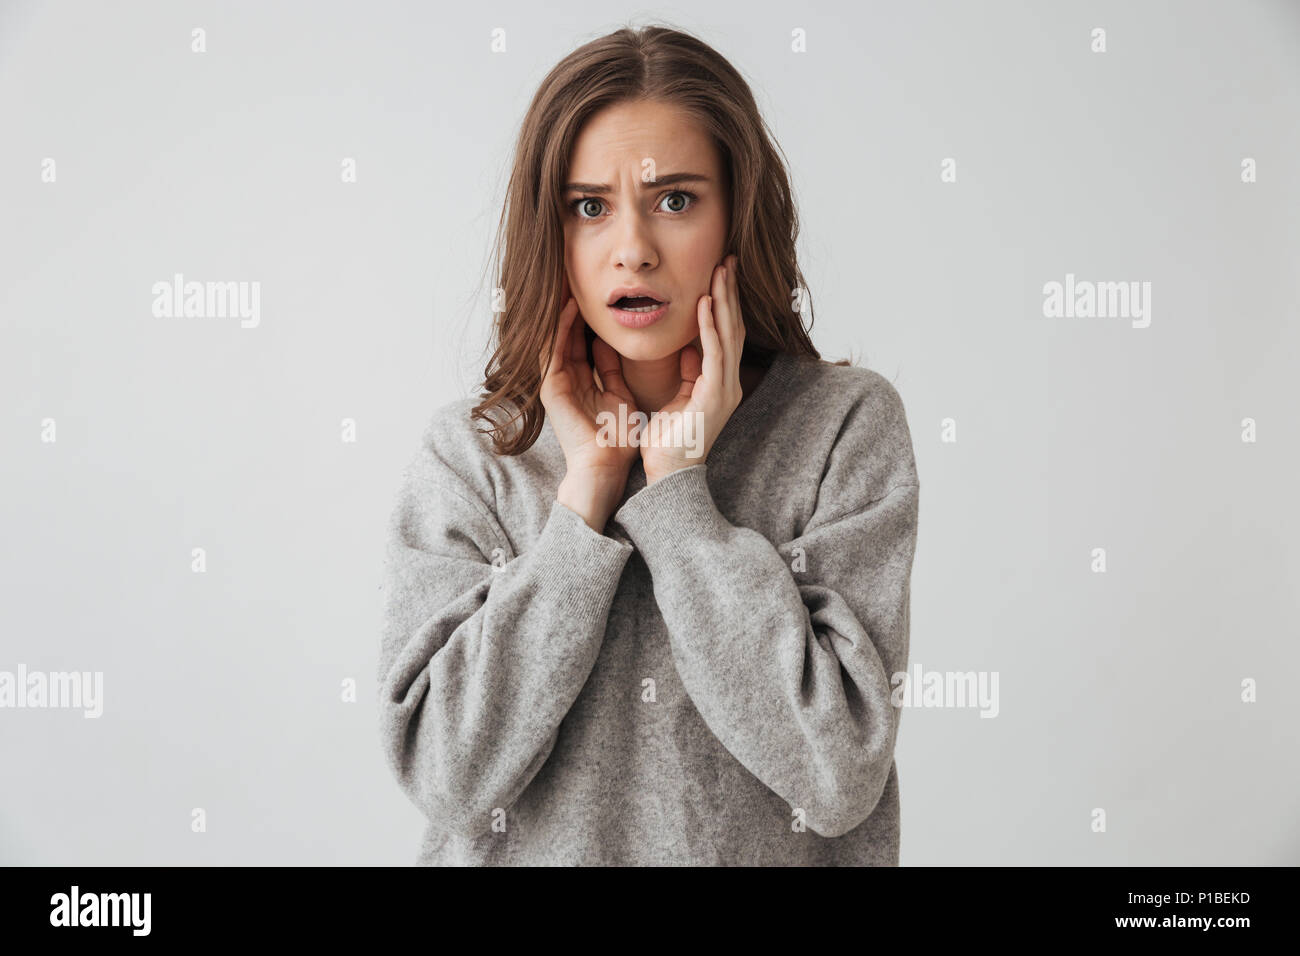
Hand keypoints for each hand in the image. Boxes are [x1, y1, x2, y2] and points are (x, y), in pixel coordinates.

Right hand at [539, 292, 642, 529]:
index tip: (602, 288)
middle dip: (570, 304)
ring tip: (569, 279)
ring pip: (555, 335)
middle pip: (565, 331)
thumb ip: (614, 370)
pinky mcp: (551, 388)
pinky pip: (552, 350)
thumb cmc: (616, 439)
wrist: (605, 468)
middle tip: (578, 273)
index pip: (581, 337)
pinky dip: (560, 327)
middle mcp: (564, 376)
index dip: (589, 313)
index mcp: (580, 378)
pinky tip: (568, 306)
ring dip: (561, 308)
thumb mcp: (620, 394)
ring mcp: (555, 381)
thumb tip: (616, 346)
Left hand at [640, 254, 745, 483]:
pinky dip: (711, 326)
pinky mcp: (714, 395)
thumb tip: (688, 348)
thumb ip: (687, 372)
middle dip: (731, 292)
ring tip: (722, 270)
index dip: (724, 303)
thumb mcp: (678, 397)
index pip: (726, 334)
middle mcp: (728, 383)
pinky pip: (714, 353)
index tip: (720, 274)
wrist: (667, 474)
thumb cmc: (668, 441)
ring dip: (725, 300)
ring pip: (729, 335)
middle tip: (728, 259)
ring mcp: (725, 389)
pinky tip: (707, 303)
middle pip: (733, 328)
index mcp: (719, 383)